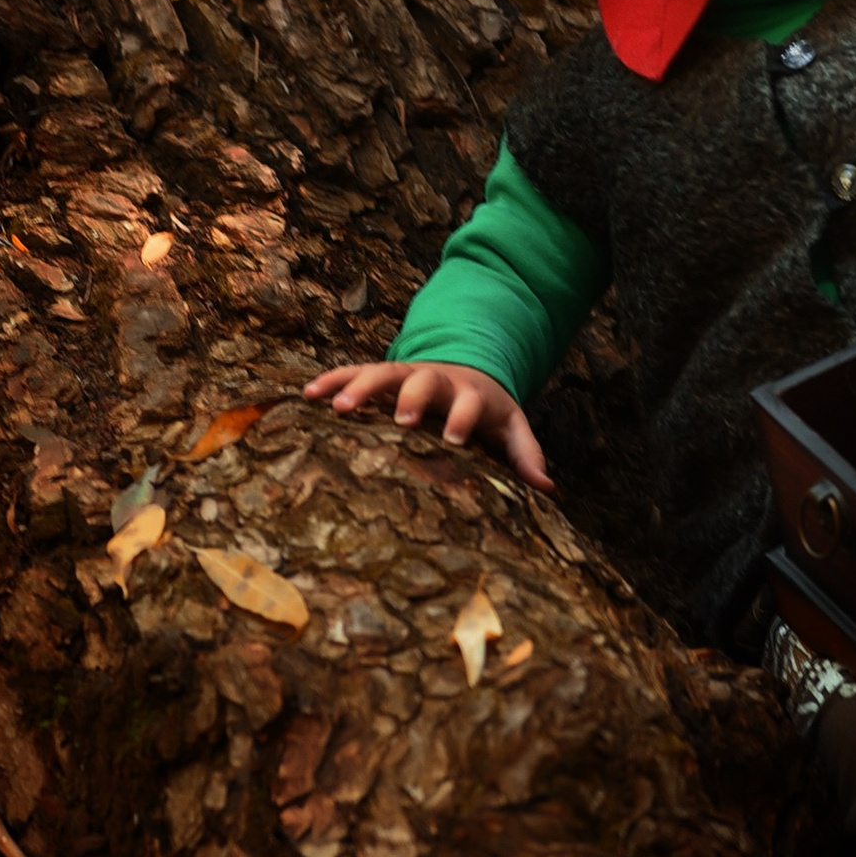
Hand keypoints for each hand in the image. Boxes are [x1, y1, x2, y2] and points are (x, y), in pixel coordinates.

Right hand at [302, 357, 552, 488]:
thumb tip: (547, 488)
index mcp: (470, 394)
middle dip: (412, 397)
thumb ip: (526, 455)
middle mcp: (437, 379)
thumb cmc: (486, 410)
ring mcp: (407, 374)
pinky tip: (309, 394)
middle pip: (423, 380)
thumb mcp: (511, 427)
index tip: (455, 438)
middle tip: (400, 419)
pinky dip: (334, 379)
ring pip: (383, 373)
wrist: (466, 368)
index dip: (463, 418)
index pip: (469, 403)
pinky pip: (354, 372)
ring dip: (361, 386)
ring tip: (337, 406)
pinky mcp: (382, 376)